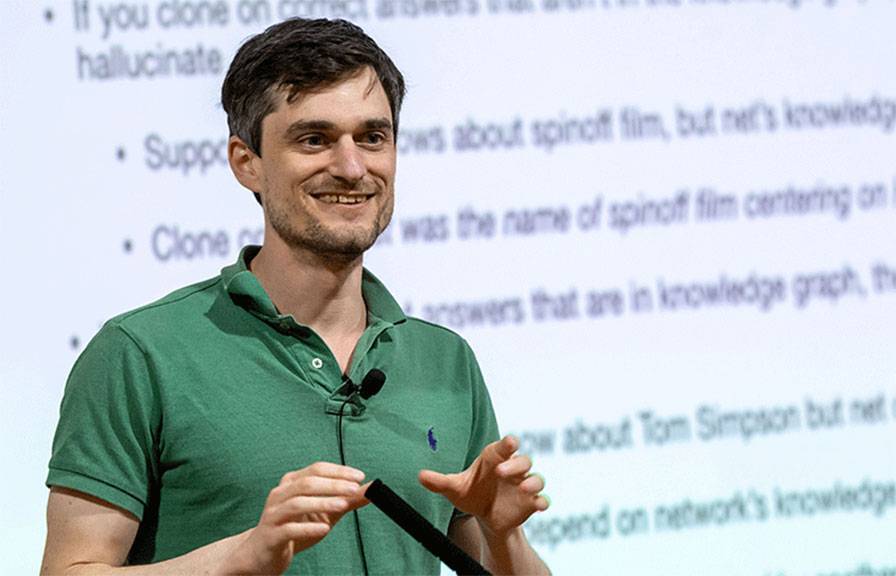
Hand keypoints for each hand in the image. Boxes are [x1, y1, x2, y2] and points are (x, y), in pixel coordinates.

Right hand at [224, 462, 367, 574]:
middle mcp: (280, 495)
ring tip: (343, 504)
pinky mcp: (271, 535)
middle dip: (333, 484)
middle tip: (354, 488)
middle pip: (307, 483)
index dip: (339, 471)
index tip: (359, 476)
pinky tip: (324, 529)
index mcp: (291, 483)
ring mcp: (273, 515)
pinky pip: (289, 529)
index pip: (316, 469)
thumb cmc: (295, 528)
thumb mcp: (324, 512)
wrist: (263, 554)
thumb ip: (346, 500)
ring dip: (322, 502)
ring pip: (297, 503)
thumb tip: (372, 489)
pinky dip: (308, 528)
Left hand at [418, 435, 547, 537]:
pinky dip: (542, 501)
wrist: (485, 516)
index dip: (508, 443)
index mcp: (495, 459)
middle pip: (523, 461)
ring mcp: (523, 486)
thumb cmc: (471, 493)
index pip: (504, 447)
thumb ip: (439, 482)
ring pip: (536, 478)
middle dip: (516, 464)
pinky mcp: (530, 503)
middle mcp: (512, 470)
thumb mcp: (454, 488)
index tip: (510, 442)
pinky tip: (538, 505)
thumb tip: (419, 476)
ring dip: (533, 482)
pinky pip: (542, 500)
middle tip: (502, 471)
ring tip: (524, 488)